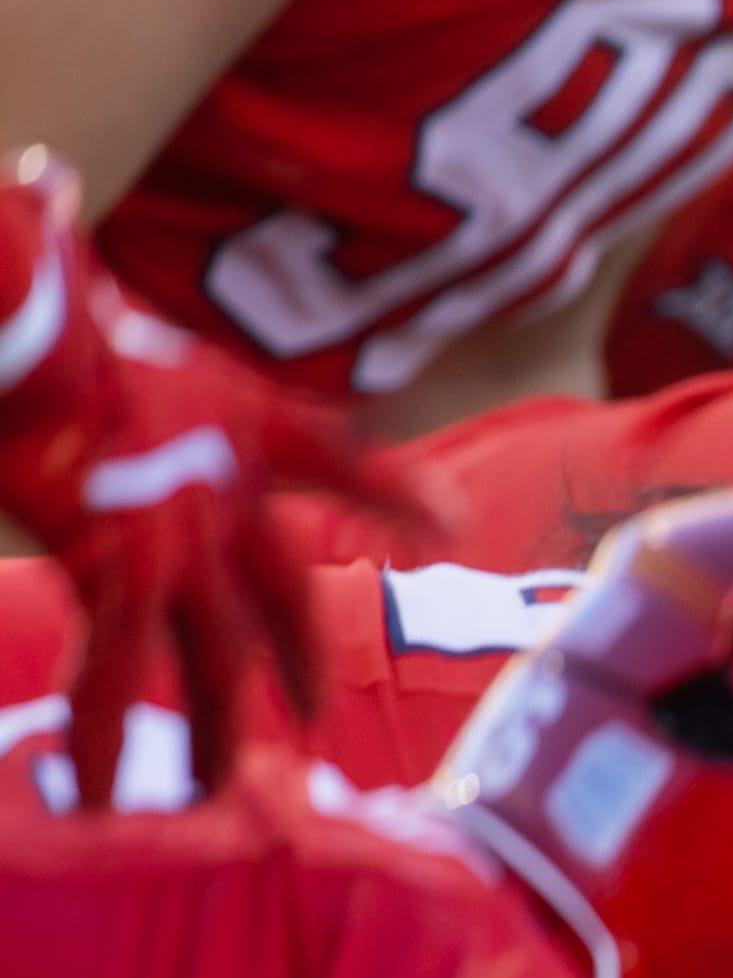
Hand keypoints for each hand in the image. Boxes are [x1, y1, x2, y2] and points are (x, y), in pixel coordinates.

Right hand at [0, 151, 403, 797]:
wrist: (25, 326)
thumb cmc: (39, 295)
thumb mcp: (62, 264)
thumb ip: (60, 234)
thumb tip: (39, 178)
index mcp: (235, 414)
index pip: (339, 458)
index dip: (395, 495)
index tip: (445, 523)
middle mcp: (224, 491)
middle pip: (278, 595)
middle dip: (296, 657)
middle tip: (317, 714)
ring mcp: (178, 540)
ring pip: (209, 661)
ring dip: (207, 731)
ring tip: (211, 793)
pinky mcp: (121, 574)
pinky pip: (117, 677)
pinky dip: (104, 738)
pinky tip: (93, 800)